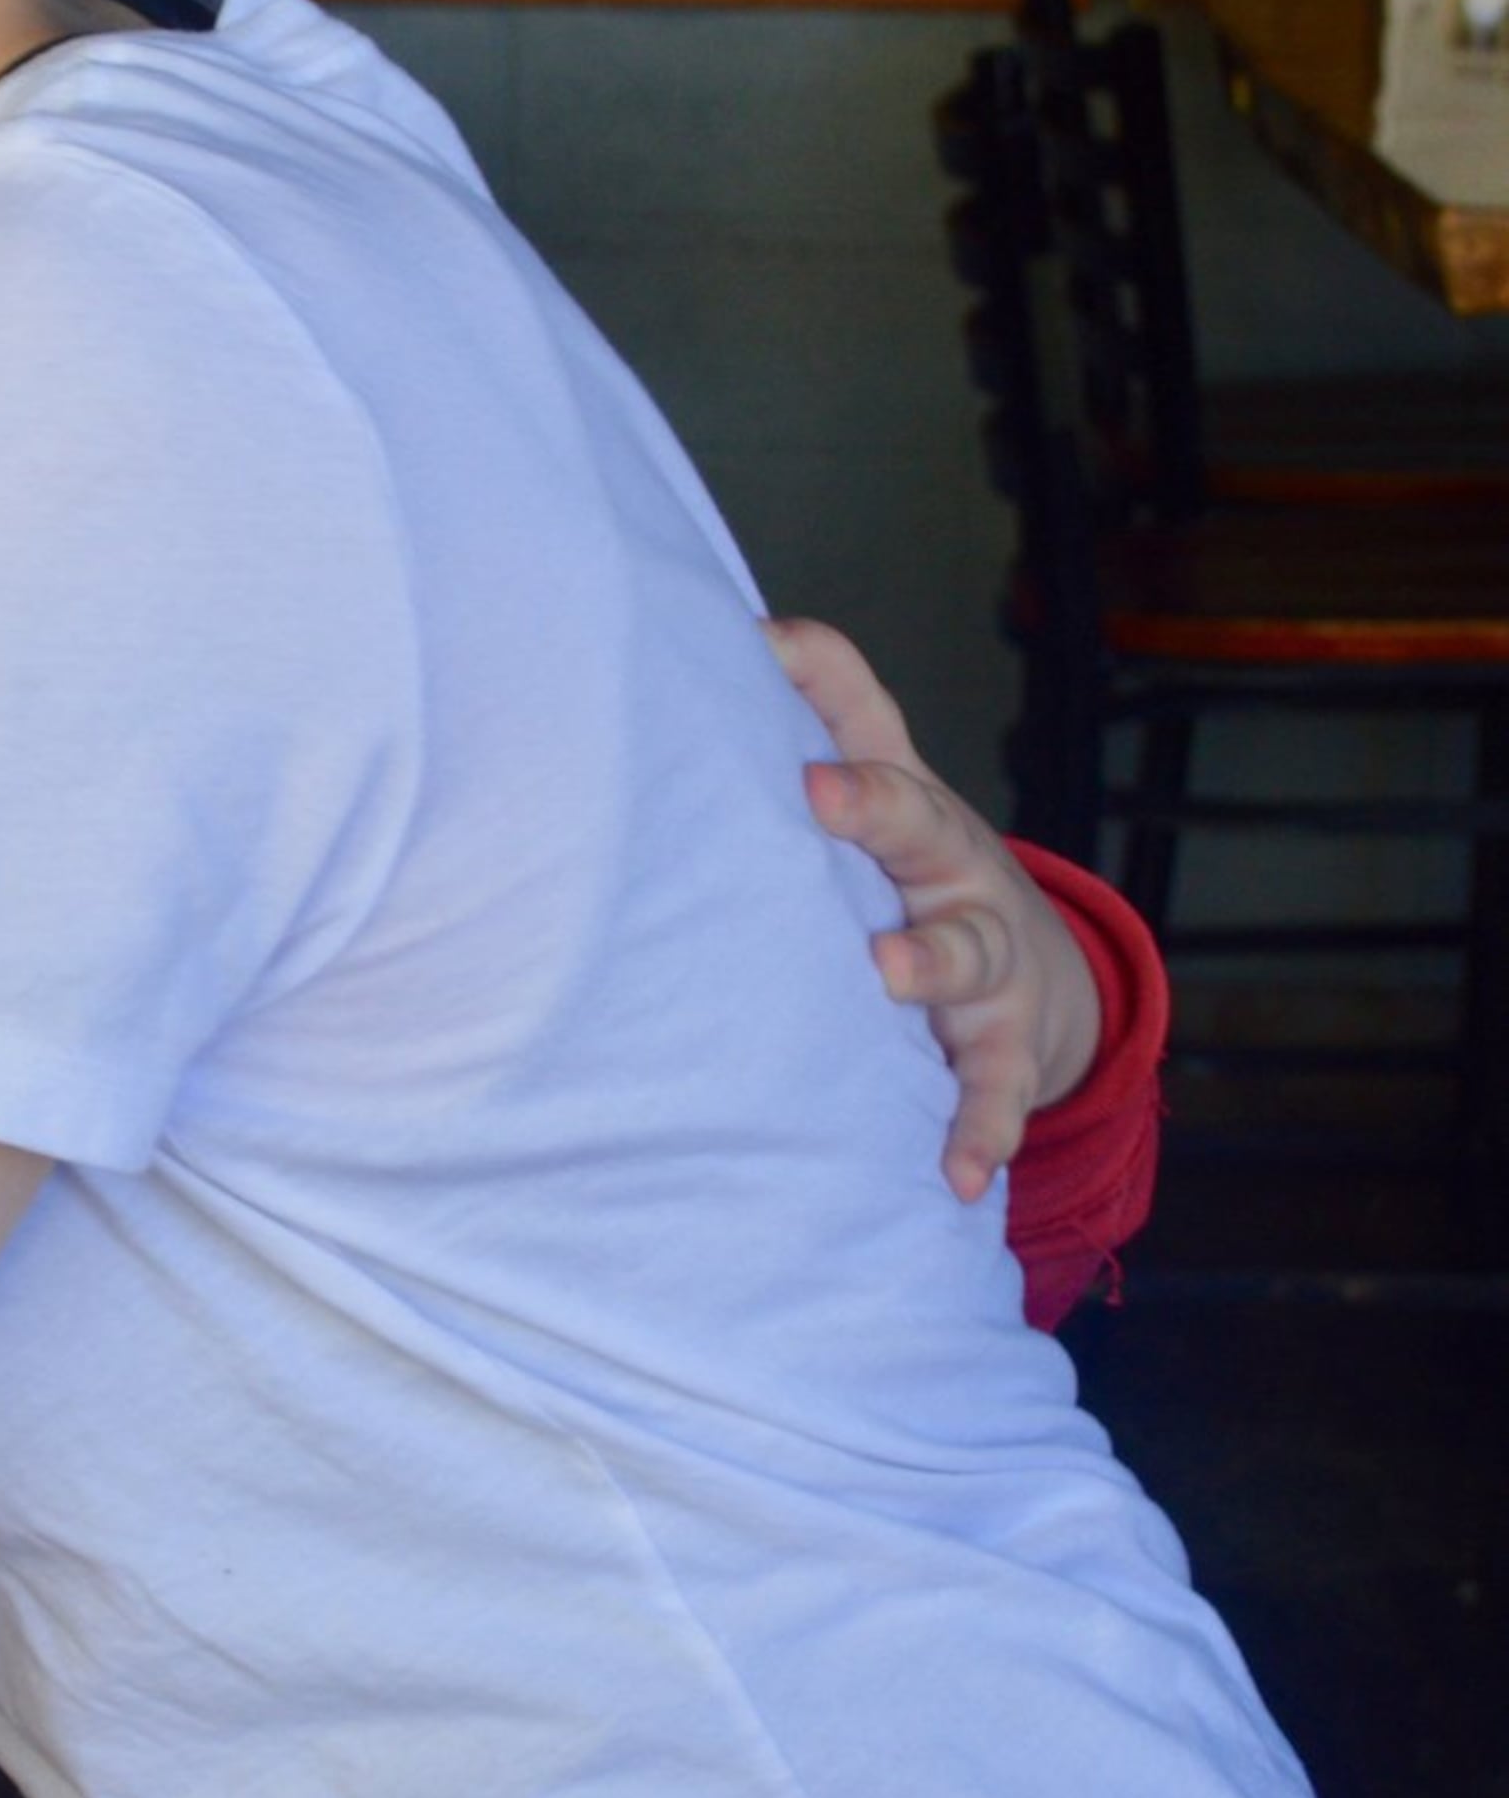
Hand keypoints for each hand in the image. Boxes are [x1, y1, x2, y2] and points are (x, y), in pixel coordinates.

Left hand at [772, 617, 1103, 1202]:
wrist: (1044, 979)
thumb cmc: (924, 868)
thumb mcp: (891, 784)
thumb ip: (833, 703)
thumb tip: (753, 624)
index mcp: (915, 813)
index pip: (879, 746)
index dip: (837, 715)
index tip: (773, 675)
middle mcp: (956, 875)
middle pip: (924, 829)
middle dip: (876, 809)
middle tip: (821, 794)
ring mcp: (989, 965)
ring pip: (965, 958)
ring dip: (928, 962)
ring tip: (887, 970)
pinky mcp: (1005, 1051)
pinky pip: (995, 1093)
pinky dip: (978, 1132)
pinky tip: (955, 1174)